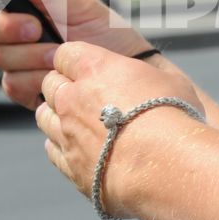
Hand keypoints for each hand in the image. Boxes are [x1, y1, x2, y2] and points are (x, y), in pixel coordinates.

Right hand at [0, 0, 144, 108]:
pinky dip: (34, 80)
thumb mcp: (83, 7)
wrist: (122, 79)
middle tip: (36, 28)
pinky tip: (54, 77)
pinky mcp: (23, 88)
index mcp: (26, 1)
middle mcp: (14, 29)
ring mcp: (16, 59)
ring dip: (29, 56)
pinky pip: (10, 84)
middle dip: (5, 26)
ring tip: (59, 56)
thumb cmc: (107, 36)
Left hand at [36, 41, 205, 216]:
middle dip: (63, 86)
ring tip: (77, 122)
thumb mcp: (169, 81)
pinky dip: (61, 145)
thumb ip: (144, 78)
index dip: (75, 60)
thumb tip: (146, 82)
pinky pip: (52, 149)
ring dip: (57, 115)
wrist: (166, 165)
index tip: (87, 68)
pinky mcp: (70, 165)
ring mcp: (67, 133)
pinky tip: (78, 147)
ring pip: (44, 116)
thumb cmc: (174, 118)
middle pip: (50, 84)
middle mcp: (72, 98)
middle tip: (83, 95)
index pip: (65, 53)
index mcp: (94, 68)